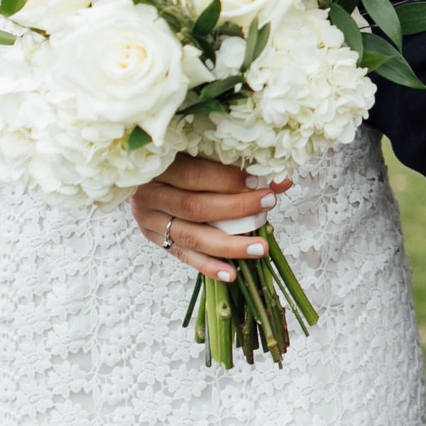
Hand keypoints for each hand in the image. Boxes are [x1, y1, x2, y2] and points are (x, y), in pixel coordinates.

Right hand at [130, 155, 291, 281]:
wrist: (143, 173)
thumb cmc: (179, 155)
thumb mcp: (201, 151)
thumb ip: (235, 164)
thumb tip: (281, 182)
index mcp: (156, 165)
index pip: (195, 175)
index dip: (228, 181)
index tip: (259, 183)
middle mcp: (149, 195)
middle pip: (195, 207)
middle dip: (236, 209)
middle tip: (268, 206)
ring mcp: (149, 220)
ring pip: (190, 237)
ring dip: (228, 245)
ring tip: (260, 248)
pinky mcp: (155, 238)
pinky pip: (183, 256)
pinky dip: (208, 266)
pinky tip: (231, 274)